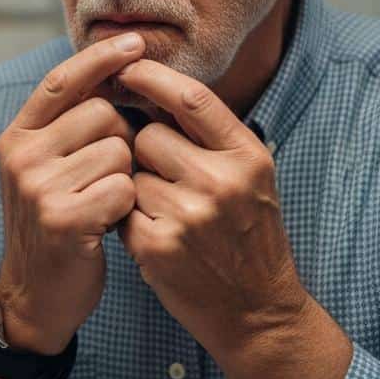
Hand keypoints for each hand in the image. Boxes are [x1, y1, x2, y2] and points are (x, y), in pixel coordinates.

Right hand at [0, 33, 145, 353]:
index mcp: (16, 137)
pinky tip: (108, 223)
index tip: (136, 43)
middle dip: (122, 138)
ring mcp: (38, 186)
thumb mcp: (43, 169)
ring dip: (126, 175)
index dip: (100, 58)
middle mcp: (20, 156)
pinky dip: (127, 204)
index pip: (61, 80)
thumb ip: (67, 125)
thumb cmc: (53, 224)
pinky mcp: (63, 218)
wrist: (35, 295)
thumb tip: (113, 70)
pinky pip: (123, 187)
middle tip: (107, 175)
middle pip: (103, 113)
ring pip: (119, 149)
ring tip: (103, 202)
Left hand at [117, 59, 310, 360]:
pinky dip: (129, 218)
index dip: (151, 76)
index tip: (126, 67)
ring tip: (166, 211)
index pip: (190, 97)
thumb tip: (151, 86)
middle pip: (147, 135)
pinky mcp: (157, 246)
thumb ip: (209, 135)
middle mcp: (221, 181)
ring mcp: (188, 216)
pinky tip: (155, 235)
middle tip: (165, 177)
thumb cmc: (248, 236)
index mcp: (247, 156)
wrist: (258, 312)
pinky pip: (121, 209)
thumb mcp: (250, 176)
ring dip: (136, 186)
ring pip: (130, 173)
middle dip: (143, 149)